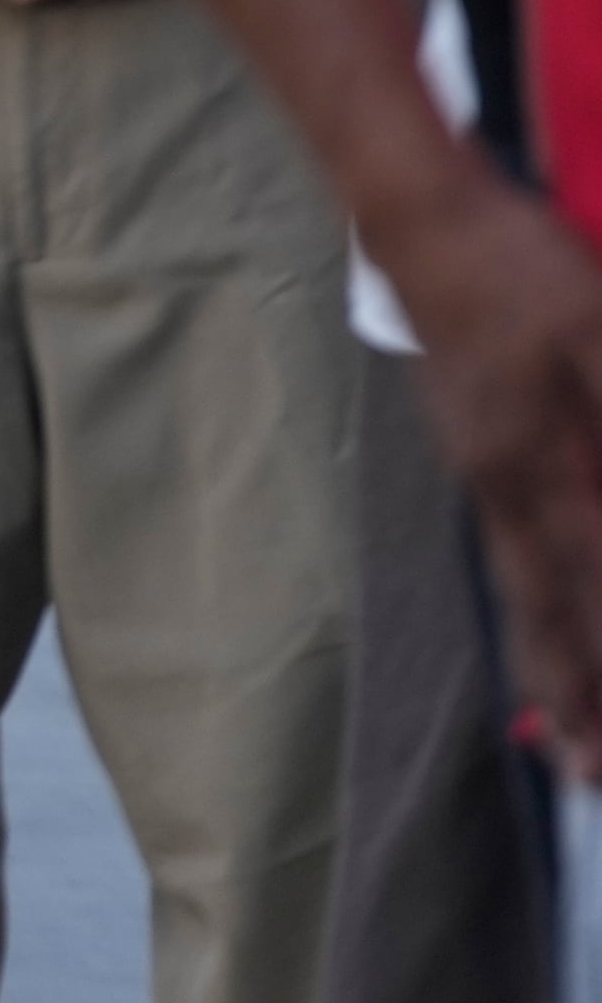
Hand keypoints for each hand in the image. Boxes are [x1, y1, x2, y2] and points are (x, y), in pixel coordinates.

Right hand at [377, 180, 601, 774]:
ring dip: (555, 671)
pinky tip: (544, 629)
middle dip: (579, 703)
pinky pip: (512, 555)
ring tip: (571, 739)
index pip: (593, 589)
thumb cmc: (524, 268)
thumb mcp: (600, 330)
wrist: (419, 218)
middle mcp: (505, 485)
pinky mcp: (473, 450)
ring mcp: (480, 470)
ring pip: (526, 592)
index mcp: (542, 461)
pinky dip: (533, 613)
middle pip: (550, 614)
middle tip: (594, 784)